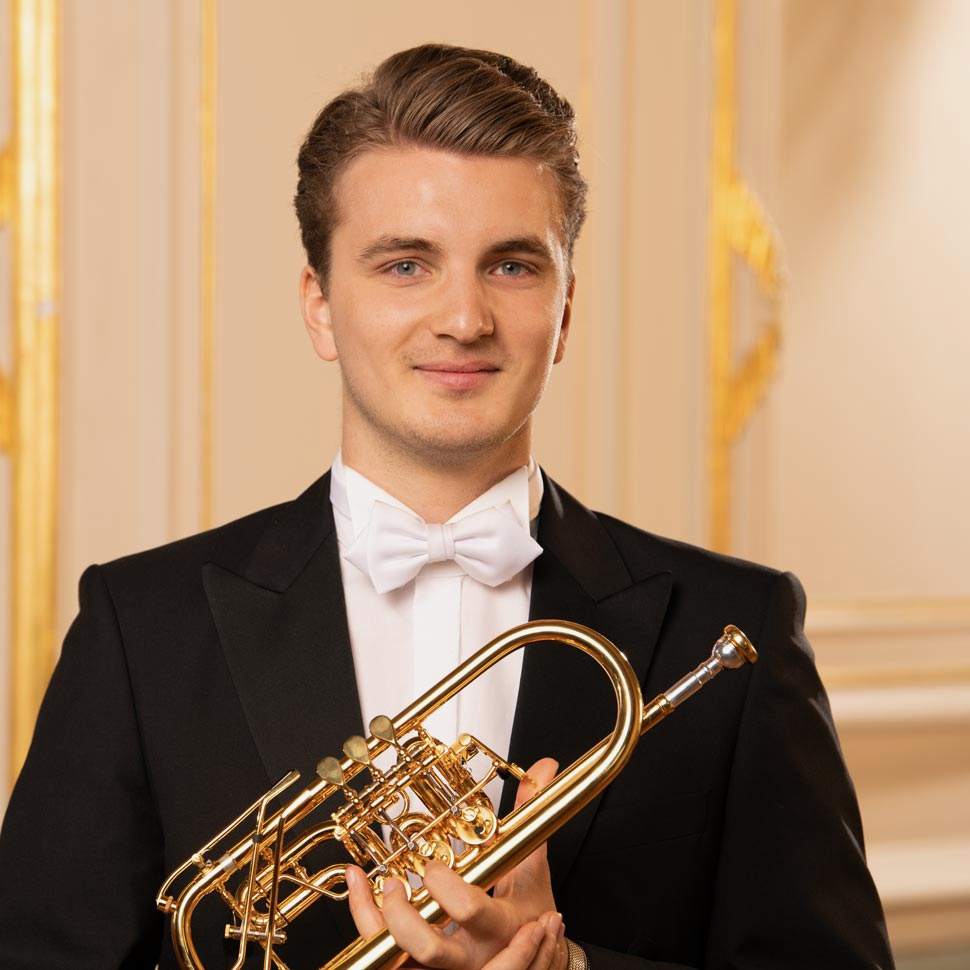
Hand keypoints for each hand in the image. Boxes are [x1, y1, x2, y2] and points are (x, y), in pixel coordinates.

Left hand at [346, 758, 566, 969]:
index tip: (433, 867)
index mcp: (500, 926)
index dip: (447, 887)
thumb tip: (544, 767)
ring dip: (376, 923)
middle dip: (402, 917)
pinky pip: (388, 958)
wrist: (533, 954)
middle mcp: (473, 954)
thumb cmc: (528, 908)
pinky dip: (369, 924)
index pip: (470, 910)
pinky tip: (362, 893)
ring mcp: (447, 967)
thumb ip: (531, 813)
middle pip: (429, 948)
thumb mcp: (532, 863)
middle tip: (395, 883)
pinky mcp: (425, 969)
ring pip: (399, 959)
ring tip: (372, 884)